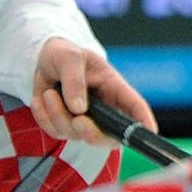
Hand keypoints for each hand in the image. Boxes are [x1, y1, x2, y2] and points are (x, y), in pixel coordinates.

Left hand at [32, 38, 156, 142]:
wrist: (43, 60)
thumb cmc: (64, 54)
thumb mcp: (70, 57)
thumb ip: (75, 81)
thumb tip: (78, 109)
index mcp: (115, 89)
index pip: (135, 108)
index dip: (144, 123)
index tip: (150, 133)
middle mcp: (104, 110)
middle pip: (109, 137)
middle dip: (92, 133)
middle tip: (78, 120)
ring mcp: (85, 120)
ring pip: (76, 134)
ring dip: (58, 115)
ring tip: (50, 92)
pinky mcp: (65, 125)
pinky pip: (54, 132)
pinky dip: (43, 117)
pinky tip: (41, 99)